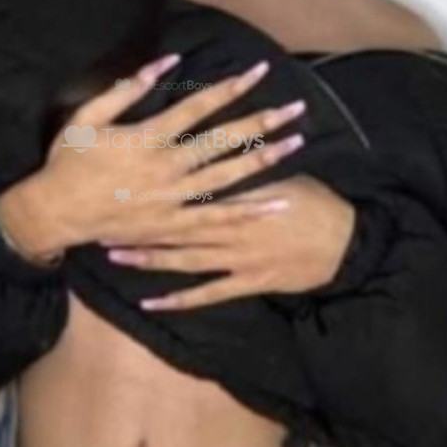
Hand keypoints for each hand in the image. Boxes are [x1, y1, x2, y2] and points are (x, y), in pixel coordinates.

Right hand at [0, 51, 310, 256]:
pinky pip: (217, 220)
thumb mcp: (87, 115)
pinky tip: (276, 204)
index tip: (259, 71)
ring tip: (296, 142)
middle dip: (262, 120)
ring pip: (228, 177)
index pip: (199, 106)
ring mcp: (172, 199)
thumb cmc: (69, 160)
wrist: (55, 213)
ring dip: (264, 159)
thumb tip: (164, 62)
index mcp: (147, 137)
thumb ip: (126, 89)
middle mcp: (166, 168)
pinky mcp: (172, 225)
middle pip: (224, 140)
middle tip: (296, 107)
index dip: (231, 87)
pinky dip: (248, 212)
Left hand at [102, 173, 356, 309]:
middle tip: (103, 220)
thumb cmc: (313, 201)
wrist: (343, 243)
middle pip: (175, 224)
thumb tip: (220, 144)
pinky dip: (178, 299)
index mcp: (236, 195)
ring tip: (116, 255)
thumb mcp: (280, 173)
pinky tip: (153, 302)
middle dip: (138, 223)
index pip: (187, 188)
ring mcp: (235, 260)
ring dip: (149, 257)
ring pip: (183, 259)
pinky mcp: (244, 283)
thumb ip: (247, 164)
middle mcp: (228, 228)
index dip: (153, 185)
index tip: (120, 180)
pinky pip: (206, 294)